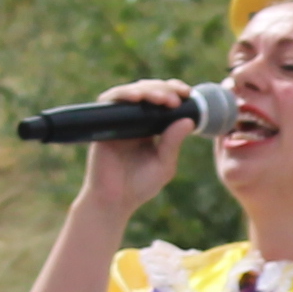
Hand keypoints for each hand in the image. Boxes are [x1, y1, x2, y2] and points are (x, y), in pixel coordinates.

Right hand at [75, 81, 203, 216]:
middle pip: (149, 90)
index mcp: (152, 127)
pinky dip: (123, 94)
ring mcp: (119, 120)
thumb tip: (189, 120)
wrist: (113, 202)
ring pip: (132, 91)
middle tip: (175, 99)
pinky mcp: (103, 123)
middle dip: (164, 89)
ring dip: (148, 90)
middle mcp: (135, 120)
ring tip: (162, 99)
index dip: (174, 91)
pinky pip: (110, 101)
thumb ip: (173, 143)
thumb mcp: (164, 165)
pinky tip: (136, 98)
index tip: (187, 93)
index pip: (163, 100)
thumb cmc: (139, 186)